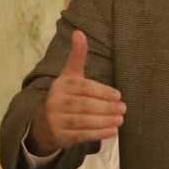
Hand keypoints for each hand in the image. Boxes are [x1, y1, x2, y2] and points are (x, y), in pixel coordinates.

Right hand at [36, 30, 124, 151]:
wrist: (44, 123)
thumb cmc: (65, 95)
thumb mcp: (70, 75)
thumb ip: (77, 56)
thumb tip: (79, 32)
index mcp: (61, 85)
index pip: (83, 87)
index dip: (102, 91)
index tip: (118, 95)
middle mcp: (56, 101)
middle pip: (84, 105)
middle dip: (106, 107)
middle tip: (123, 108)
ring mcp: (56, 120)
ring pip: (84, 121)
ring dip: (105, 121)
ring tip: (120, 120)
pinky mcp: (60, 136)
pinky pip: (82, 135)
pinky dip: (99, 134)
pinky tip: (113, 131)